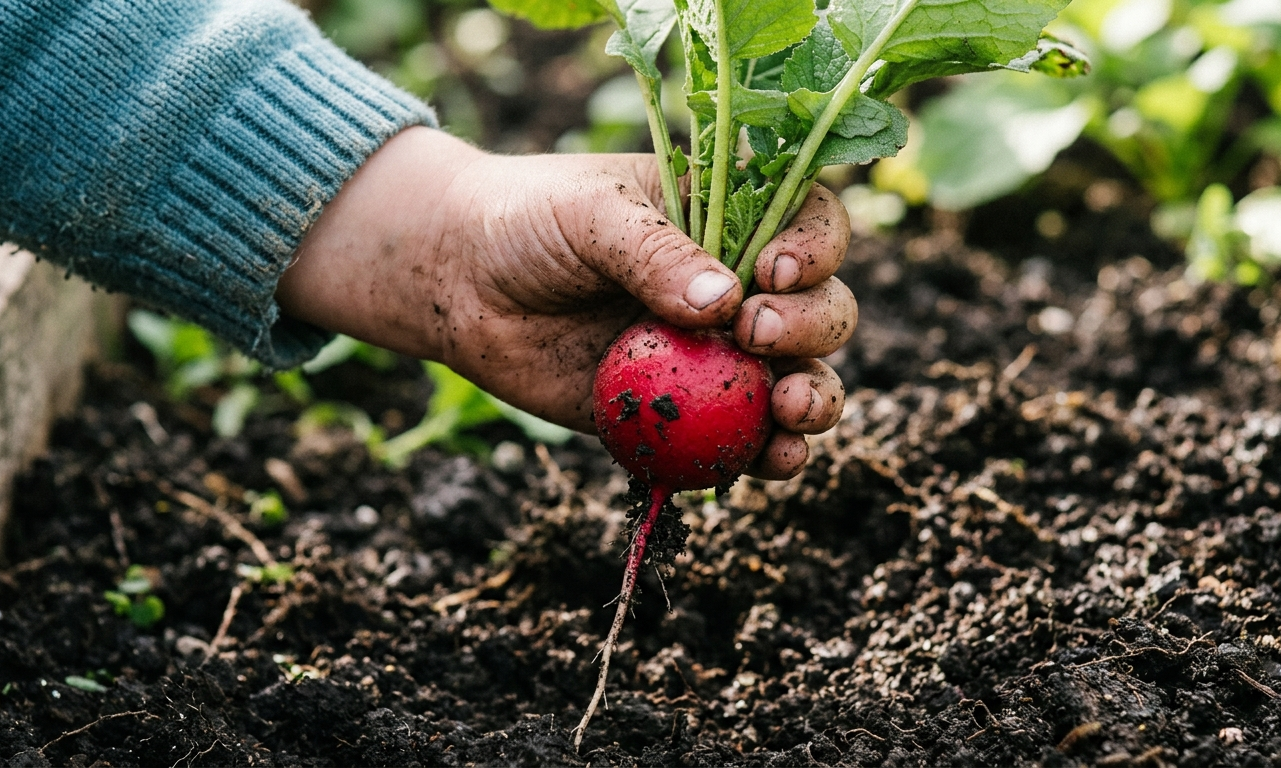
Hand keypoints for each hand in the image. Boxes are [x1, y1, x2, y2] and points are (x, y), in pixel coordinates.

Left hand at [276, 127, 855, 479]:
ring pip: (799, 379)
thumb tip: (724, 303)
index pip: (811, 224)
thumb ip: (654, 252)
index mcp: (732, 216)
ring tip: (789, 411)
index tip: (773, 271)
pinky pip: (743, 441)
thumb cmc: (528, 222)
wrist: (459, 285)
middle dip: (810, 328)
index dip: (815, 249)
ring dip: (813, 399)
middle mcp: (740, 285)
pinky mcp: (683, 413)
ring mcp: (717, 354)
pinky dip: (766, 456)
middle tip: (754, 335)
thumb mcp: (590, 215)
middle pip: (821, 308)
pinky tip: (771, 461)